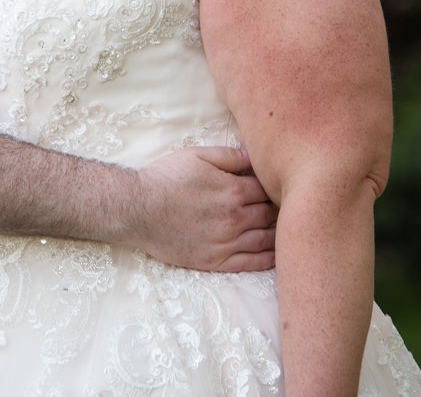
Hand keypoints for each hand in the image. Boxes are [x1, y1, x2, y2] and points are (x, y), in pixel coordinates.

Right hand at [127, 146, 276, 272]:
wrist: (137, 209)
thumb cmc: (165, 179)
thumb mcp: (196, 155)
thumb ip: (230, 156)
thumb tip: (256, 157)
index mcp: (233, 190)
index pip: (268, 190)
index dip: (274, 187)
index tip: (277, 186)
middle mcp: (235, 218)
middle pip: (271, 215)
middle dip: (279, 209)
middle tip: (283, 206)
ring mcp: (226, 242)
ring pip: (266, 239)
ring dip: (278, 233)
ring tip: (283, 227)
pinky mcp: (216, 261)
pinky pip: (251, 263)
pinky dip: (268, 259)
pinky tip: (277, 254)